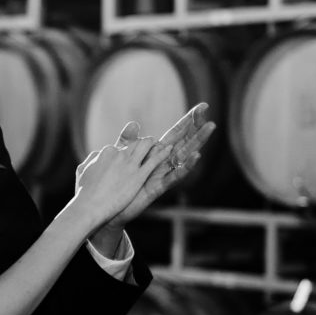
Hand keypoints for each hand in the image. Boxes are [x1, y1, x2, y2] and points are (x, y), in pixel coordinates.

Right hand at [73, 135, 171, 232]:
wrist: (89, 207)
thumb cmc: (83, 193)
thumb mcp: (83, 170)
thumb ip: (91, 160)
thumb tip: (96, 154)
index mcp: (106, 152)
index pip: (122, 146)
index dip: (129, 150)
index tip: (132, 154)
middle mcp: (118, 154)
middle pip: (136, 144)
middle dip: (144, 145)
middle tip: (151, 147)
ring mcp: (129, 164)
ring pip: (146, 146)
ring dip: (154, 145)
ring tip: (161, 146)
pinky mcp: (139, 175)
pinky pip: (154, 160)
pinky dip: (163, 154)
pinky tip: (168, 150)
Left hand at [86, 103, 215, 240]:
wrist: (106, 208)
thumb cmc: (115, 184)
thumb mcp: (121, 158)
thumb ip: (127, 141)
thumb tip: (134, 123)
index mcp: (155, 155)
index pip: (175, 135)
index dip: (187, 122)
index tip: (201, 107)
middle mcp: (162, 164)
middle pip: (184, 143)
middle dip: (196, 128)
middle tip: (209, 114)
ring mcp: (162, 175)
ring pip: (184, 156)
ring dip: (197, 142)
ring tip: (209, 129)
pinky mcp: (158, 187)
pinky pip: (174, 176)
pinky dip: (185, 166)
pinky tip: (196, 156)